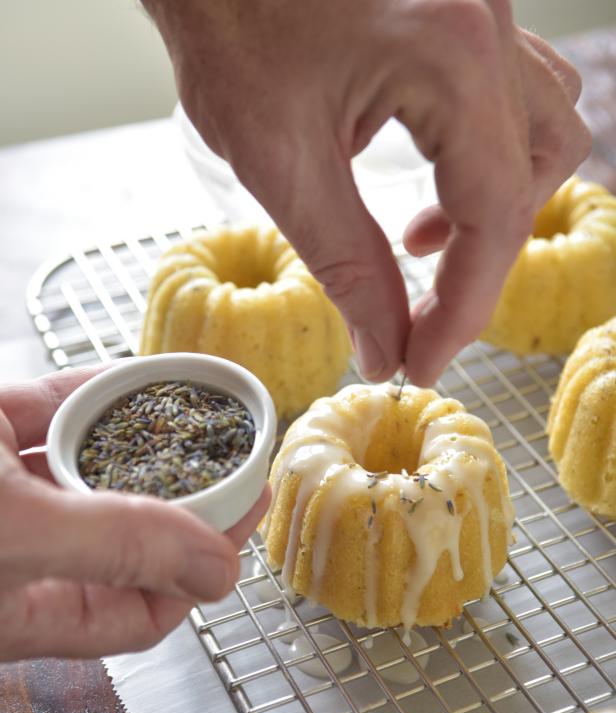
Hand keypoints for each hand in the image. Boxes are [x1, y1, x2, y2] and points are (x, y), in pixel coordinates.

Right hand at [0, 368, 269, 660]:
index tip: (245, 516)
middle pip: (124, 535)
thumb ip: (114, 549)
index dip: (200, 572)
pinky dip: (90, 393)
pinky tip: (132, 378)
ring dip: (142, 441)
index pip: (137, 610)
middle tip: (239, 462)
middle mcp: (19, 553)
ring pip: (89, 468)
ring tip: (199, 416)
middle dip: (184, 498)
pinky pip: (49, 411)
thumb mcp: (15, 534)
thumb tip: (216, 571)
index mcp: (23, 609)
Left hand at [145, 0, 589, 384]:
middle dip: (478, 267)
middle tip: (421, 320)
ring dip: (496, 208)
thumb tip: (385, 350)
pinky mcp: (465, 15)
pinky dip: (487, 160)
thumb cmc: (226, 28)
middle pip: (530, 179)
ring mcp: (485, 10)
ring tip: (421, 243)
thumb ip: (346, 267)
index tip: (424, 361)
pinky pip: (515, 98)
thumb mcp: (281, 162)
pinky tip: (431, 187)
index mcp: (451, 56)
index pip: (495, 213)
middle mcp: (488, 24)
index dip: (465, 306)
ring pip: (543, 134)